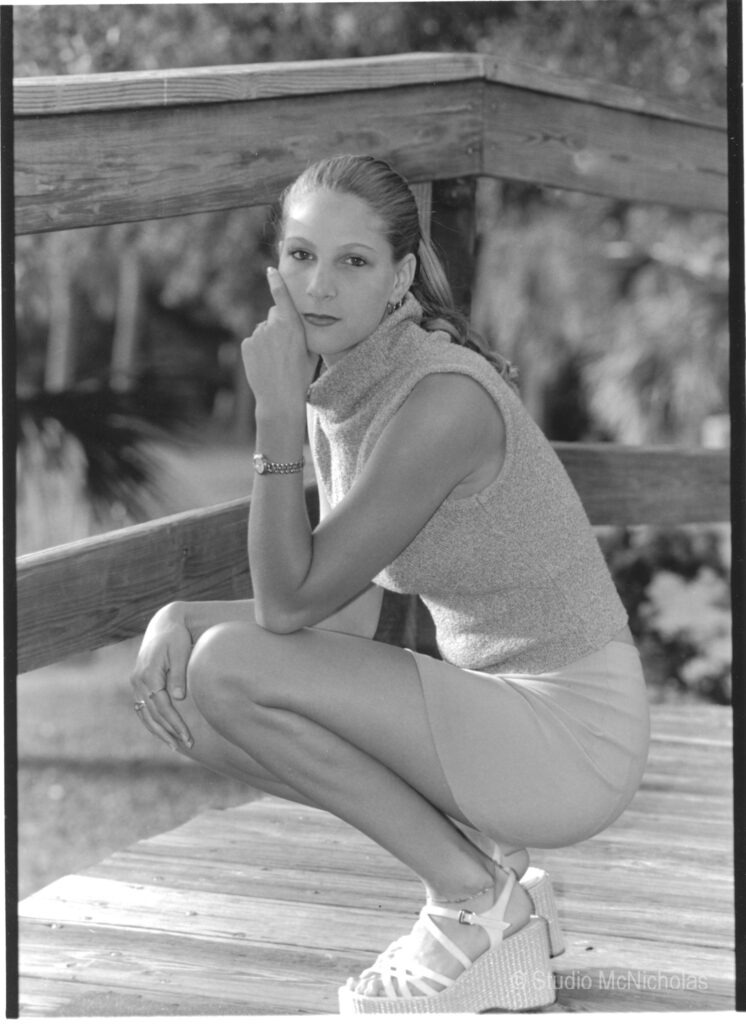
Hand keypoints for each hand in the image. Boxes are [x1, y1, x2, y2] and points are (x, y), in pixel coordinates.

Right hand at [130, 602, 193, 750]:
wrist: (163, 624)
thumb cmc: (176, 637)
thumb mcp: (180, 651)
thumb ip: (179, 674)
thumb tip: (178, 698)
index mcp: (148, 674)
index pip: (162, 707)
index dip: (175, 724)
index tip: (188, 737)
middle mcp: (138, 681)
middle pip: (152, 715)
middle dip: (169, 732)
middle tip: (186, 746)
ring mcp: (136, 683)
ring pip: (145, 715)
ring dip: (159, 732)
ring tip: (175, 746)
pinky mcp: (138, 684)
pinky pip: (143, 709)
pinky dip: (152, 722)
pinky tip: (164, 732)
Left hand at [241, 268, 317, 409]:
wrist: (280, 399)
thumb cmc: (300, 377)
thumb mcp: (310, 352)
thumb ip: (301, 332)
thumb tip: (293, 323)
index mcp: (292, 325)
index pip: (282, 297)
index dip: (276, 282)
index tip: (270, 270)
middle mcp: (273, 326)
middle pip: (274, 315)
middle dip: (278, 326)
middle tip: (285, 349)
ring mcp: (257, 335)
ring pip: (263, 331)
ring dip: (267, 340)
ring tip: (275, 361)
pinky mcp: (246, 344)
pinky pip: (253, 341)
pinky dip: (257, 350)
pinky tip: (264, 364)